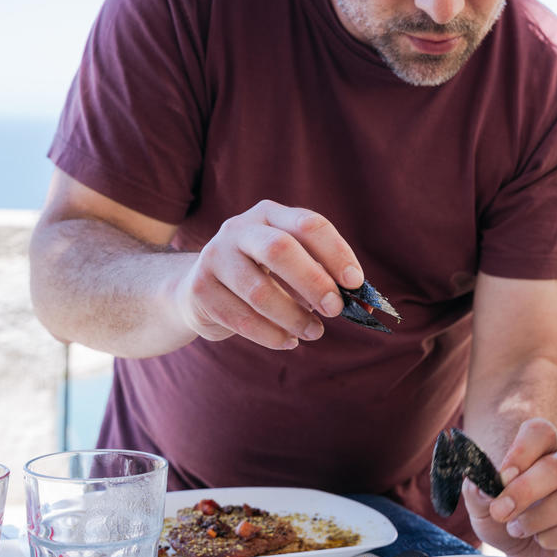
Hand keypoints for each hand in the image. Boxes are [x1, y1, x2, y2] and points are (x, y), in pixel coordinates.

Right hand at [172, 200, 363, 348]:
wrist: (200, 290)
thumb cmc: (263, 277)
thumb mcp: (291, 266)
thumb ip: (321, 276)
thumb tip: (357, 300)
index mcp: (270, 214)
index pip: (309, 224)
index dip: (336, 253)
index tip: (355, 283)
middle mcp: (239, 229)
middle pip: (280, 249)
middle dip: (314, 282)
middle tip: (336, 309)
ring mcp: (214, 256)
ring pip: (260, 291)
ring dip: (294, 317)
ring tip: (314, 332)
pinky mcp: (200, 289)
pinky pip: (241, 319)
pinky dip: (271, 335)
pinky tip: (288, 341)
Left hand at [463, 418, 556, 556]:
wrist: (523, 549)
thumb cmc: (505, 517)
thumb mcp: (482, 505)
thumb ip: (476, 491)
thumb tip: (477, 484)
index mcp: (544, 446)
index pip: (539, 432)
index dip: (520, 453)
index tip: (501, 477)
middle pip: (555, 468)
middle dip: (523, 492)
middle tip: (500, 511)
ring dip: (535, 519)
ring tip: (515, 529)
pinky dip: (552, 538)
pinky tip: (540, 539)